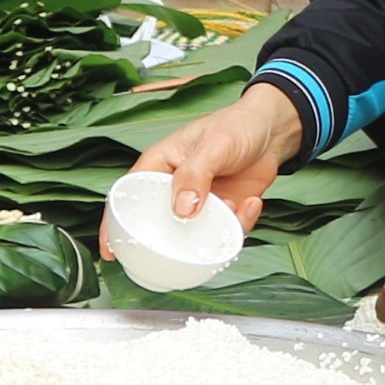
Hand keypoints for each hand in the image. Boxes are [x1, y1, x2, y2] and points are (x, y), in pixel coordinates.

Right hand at [121, 83, 302, 242]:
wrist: (273, 131)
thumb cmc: (235, 126)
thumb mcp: (213, 146)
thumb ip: (194, 175)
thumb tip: (181, 210)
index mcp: (160, 166)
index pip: (130, 195)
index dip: (115, 223)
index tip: (111, 250)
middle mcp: (176, 188)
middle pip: (159, 223)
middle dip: (165, 243)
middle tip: (174, 258)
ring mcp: (201, 204)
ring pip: (194, 234)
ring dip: (212, 235)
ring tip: (232, 211)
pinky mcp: (225, 212)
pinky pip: (225, 232)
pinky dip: (239, 225)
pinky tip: (251, 203)